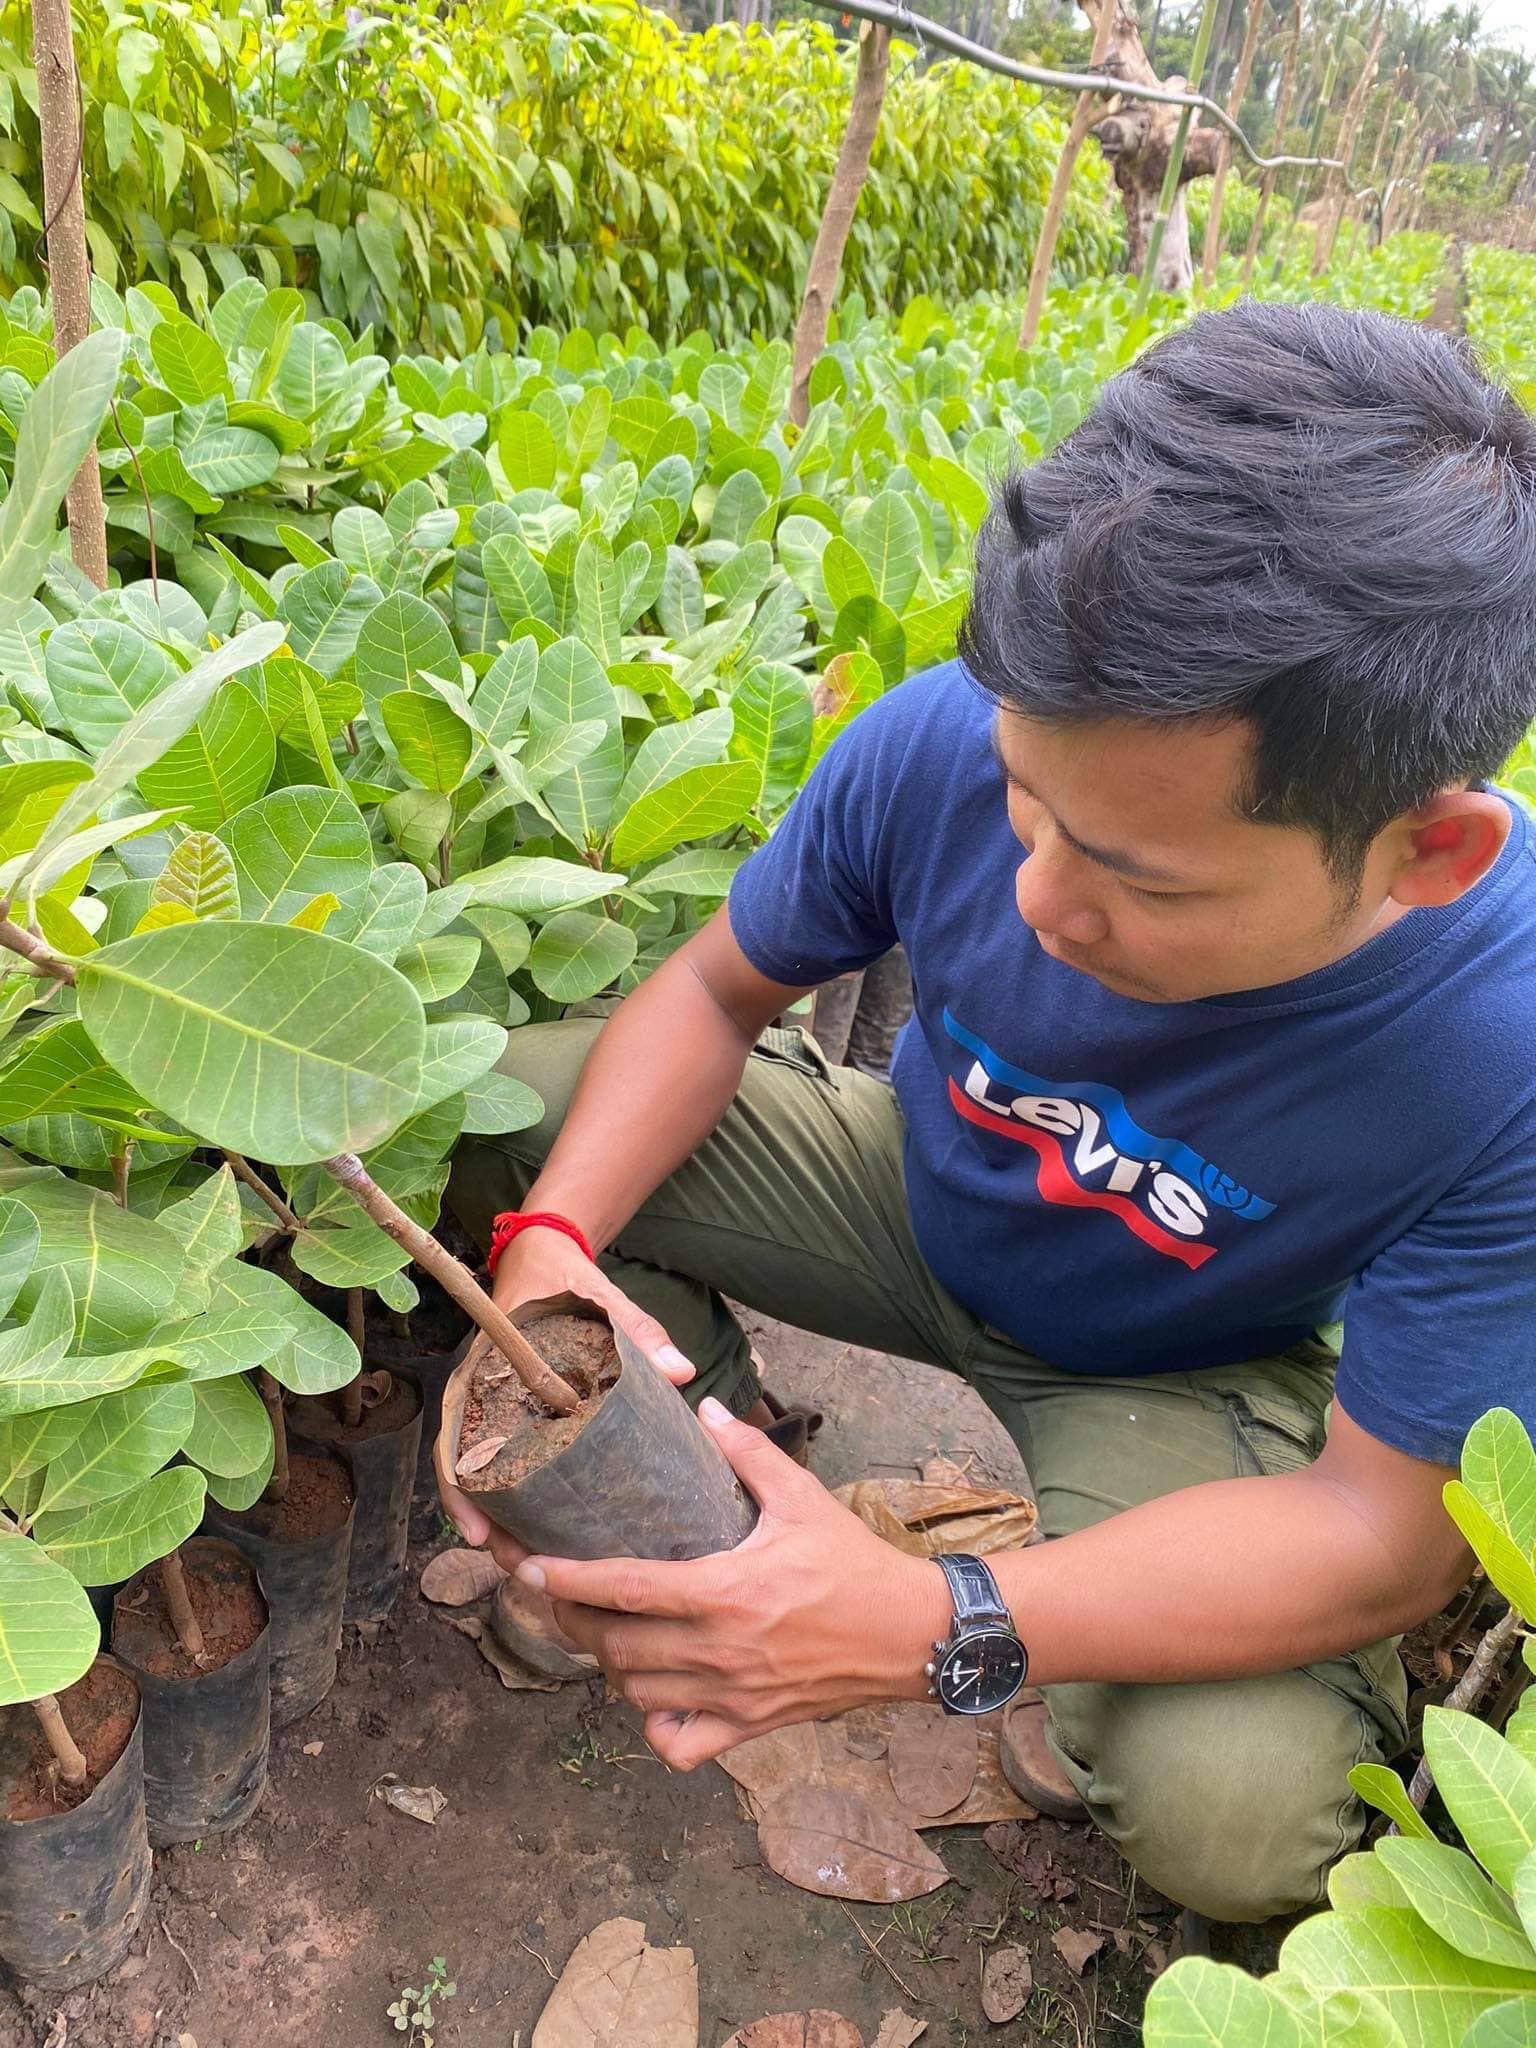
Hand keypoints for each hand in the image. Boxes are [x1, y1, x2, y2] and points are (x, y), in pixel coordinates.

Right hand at [437, 1223, 694, 1575]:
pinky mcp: (515, 1413)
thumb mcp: (599, 1302)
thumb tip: (681, 1373)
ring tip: (525, 1563)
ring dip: (497, 1517)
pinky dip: (514, 1496)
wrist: (545, 1256)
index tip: (478, 1530)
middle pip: (464, 1468)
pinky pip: (504, 1460)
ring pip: (482, 1472)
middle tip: (510, 1563)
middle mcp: (482, 1393)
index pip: (456, 1432)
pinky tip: (539, 1530)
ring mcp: (495, 1406)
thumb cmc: (564, 1281)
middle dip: (481, 1521)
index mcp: (489, 1367)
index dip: (461, 1487)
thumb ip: (639, 1334)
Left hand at [518, 1398, 952, 1769]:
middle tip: (561, 1597)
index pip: (626, 1588)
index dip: (568, 1581)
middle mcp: (721, 1649)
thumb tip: (705, 1409)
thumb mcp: (802, 1497)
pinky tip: (654, 1698)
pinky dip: (655, 1727)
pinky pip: (681, 1746)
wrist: (910, 1634)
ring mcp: (733, 1695)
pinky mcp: (749, 1726)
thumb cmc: (855, 1563)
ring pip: (637, 1695)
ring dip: (610, 1668)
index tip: (529, 1569)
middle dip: (576, 1622)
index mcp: (727, 1590)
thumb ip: (747, 1452)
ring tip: (604, 1636)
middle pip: (617, 1647)